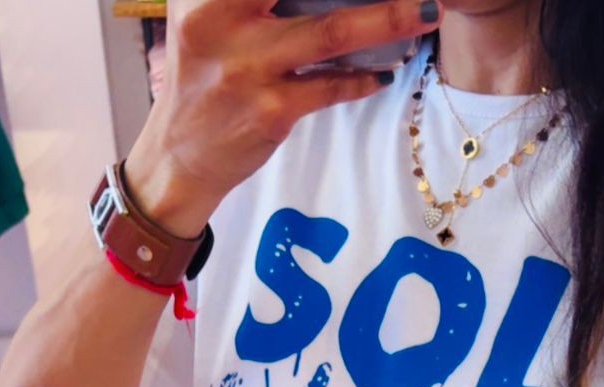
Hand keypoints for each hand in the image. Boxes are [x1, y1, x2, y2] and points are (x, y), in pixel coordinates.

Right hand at [123, 0, 441, 237]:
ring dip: (387, 19)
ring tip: (425, 12)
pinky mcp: (270, 111)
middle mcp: (220, 19)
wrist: (178, 156)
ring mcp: (248, 68)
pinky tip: (385, 71)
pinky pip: (330, 87)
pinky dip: (363, 78)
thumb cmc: (203, 74)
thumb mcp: (206, 15)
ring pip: (331, 32)